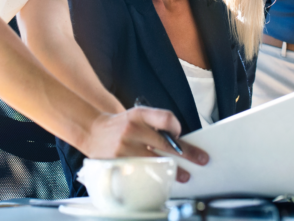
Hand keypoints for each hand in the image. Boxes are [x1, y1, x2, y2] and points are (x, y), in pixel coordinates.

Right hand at [84, 107, 208, 181]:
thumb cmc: (122, 126)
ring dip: (172, 169)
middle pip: (165, 143)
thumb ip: (156, 124)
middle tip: (200, 159)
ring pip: (155, 161)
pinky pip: (141, 171)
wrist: (93, 131)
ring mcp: (124, 147)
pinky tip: (160, 178)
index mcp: (138, 114)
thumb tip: (179, 141)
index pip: (165, 118)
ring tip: (183, 175)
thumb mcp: (137, 116)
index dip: (176, 127)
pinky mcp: (117, 162)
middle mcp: (132, 129)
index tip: (180, 135)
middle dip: (186, 153)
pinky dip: (153, 175)